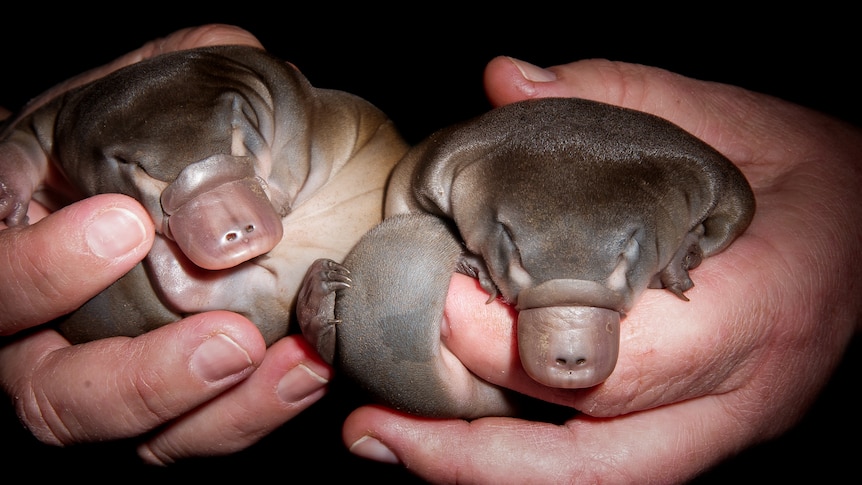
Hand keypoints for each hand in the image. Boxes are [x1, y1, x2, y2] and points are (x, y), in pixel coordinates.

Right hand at [0, 24, 330, 464]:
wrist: (240, 139)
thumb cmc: (192, 105)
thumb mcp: (188, 80)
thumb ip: (184, 123)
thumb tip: (220, 224)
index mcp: (19, 227)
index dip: (36, 269)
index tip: (125, 227)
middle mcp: (48, 317)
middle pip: (47, 392)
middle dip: (136, 379)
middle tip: (228, 341)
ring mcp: (113, 364)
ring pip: (132, 434)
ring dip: (214, 413)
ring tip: (295, 366)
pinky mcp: (182, 395)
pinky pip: (199, 431)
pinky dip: (255, 412)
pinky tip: (310, 370)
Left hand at [342, 56, 861, 482]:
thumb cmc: (825, 184)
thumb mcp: (741, 123)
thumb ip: (621, 98)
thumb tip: (504, 82)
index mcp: (763, 312)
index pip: (619, 360)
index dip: (514, 343)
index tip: (435, 299)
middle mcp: (743, 396)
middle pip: (593, 460)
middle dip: (470, 451)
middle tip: (373, 426)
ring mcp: (723, 429)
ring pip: (594, 484)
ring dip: (481, 475)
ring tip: (387, 444)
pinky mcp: (702, 435)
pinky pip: (603, 471)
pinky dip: (520, 464)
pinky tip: (452, 438)